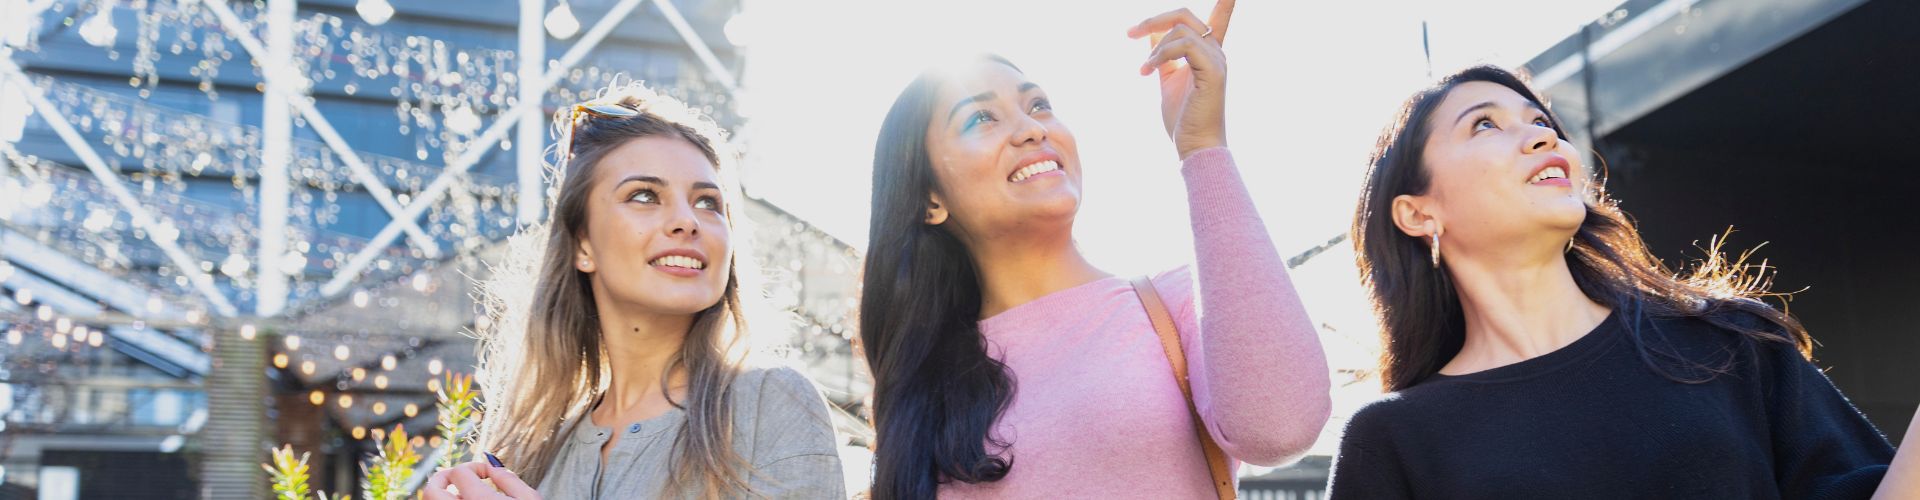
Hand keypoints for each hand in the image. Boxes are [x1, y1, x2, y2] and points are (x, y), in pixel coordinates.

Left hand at [422, 461, 541, 499]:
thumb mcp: (529, 499)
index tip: (488, 474)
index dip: (473, 466)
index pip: (458, 472)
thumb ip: (508, 478)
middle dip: (443, 477)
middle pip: (431, 489)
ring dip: (444, 494)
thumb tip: (491, 465)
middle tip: (459, 476)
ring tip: (462, 493)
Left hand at [1128, 0, 1234, 158]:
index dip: (1224, 4)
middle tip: (1129, 33)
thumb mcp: (1167, 79)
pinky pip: (1183, 46)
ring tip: (1144, 70)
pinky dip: (1160, 55)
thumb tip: (1152, 34)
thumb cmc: (1182, 118)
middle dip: (1153, 20)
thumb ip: (1162, 56)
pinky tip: (1147, 71)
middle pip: (1184, 16)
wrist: (1194, 146)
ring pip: (1180, 30)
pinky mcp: (1213, 71)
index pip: (1218, 18)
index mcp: (1208, 53)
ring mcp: (1217, 60)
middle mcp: (1216, 52)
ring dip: (1154, 47)